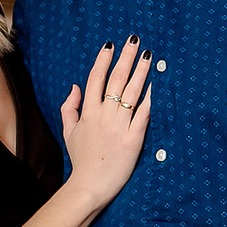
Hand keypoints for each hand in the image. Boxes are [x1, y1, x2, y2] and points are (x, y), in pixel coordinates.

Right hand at [60, 37, 152, 208]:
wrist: (89, 186)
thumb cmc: (81, 160)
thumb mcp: (69, 132)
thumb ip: (70, 107)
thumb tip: (74, 86)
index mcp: (88, 112)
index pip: (96, 79)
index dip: (103, 61)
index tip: (110, 45)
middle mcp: (104, 116)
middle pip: (116, 80)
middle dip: (126, 57)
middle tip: (135, 39)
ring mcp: (119, 127)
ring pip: (132, 93)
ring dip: (141, 71)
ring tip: (148, 55)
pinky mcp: (133, 140)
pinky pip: (144, 115)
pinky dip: (150, 99)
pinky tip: (157, 85)